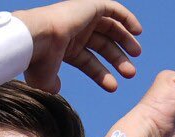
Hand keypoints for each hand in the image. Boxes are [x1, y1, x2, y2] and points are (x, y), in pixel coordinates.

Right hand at [13, 0, 142, 92]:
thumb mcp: (44, 77)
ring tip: (137, 55)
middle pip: (102, 45)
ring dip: (125, 41)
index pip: (87, 61)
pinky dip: (126, 18)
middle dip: (118, 59)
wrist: (36, 38)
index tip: (114, 87)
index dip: (101, 74)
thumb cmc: (36, 59)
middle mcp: (73, 31)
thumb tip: (55, 90)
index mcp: (63, 47)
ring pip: (110, 28)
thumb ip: (51, 83)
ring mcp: (81, 18)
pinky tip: (138, 31)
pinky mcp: (89, 6)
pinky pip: (112, 9)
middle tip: (131, 73)